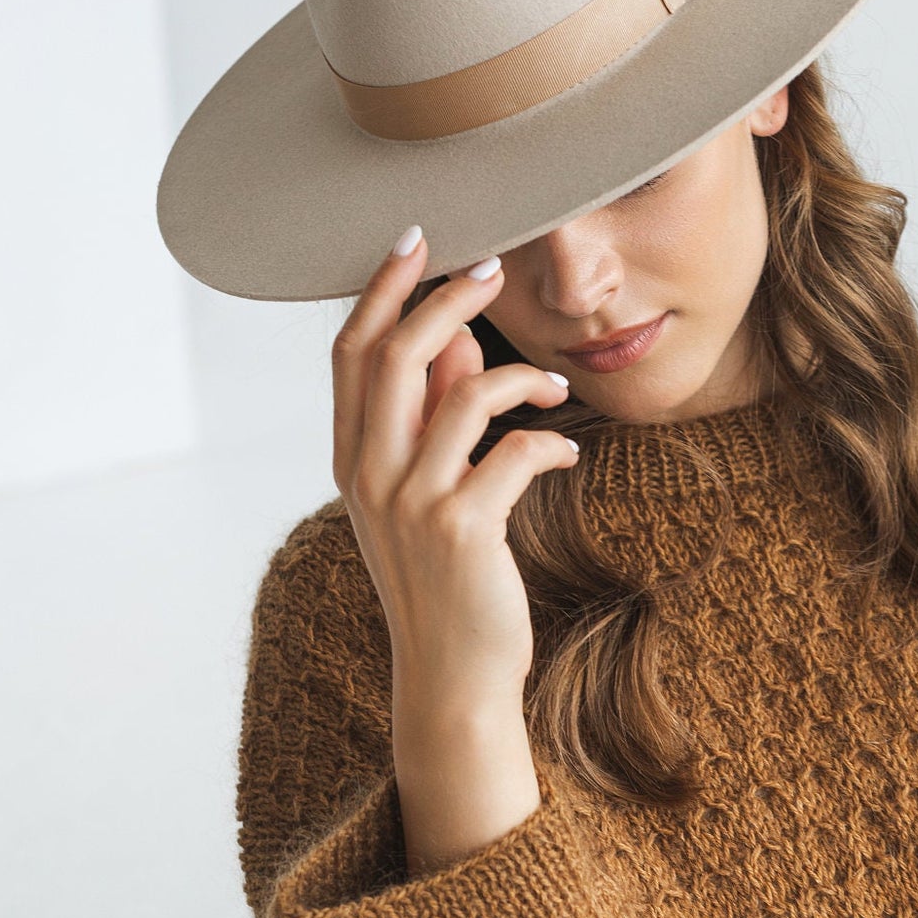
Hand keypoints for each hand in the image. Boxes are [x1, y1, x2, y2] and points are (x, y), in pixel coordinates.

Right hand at [332, 228, 576, 871]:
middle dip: (447, 299)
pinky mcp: (461, 529)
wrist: (452, 676)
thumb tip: (453, 340)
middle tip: (495, 269)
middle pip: (395, 353)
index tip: (418, 240)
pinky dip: (550, 439)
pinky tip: (567, 451)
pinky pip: (513, 451)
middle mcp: (368, 475)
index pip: (350, 353)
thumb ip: (431, 419)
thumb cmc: (446, 579)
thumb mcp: (424, 493)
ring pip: (464, 394)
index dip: (381, 290)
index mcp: (350, 460)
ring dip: (523, 376)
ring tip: (556, 387)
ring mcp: (410, 503)